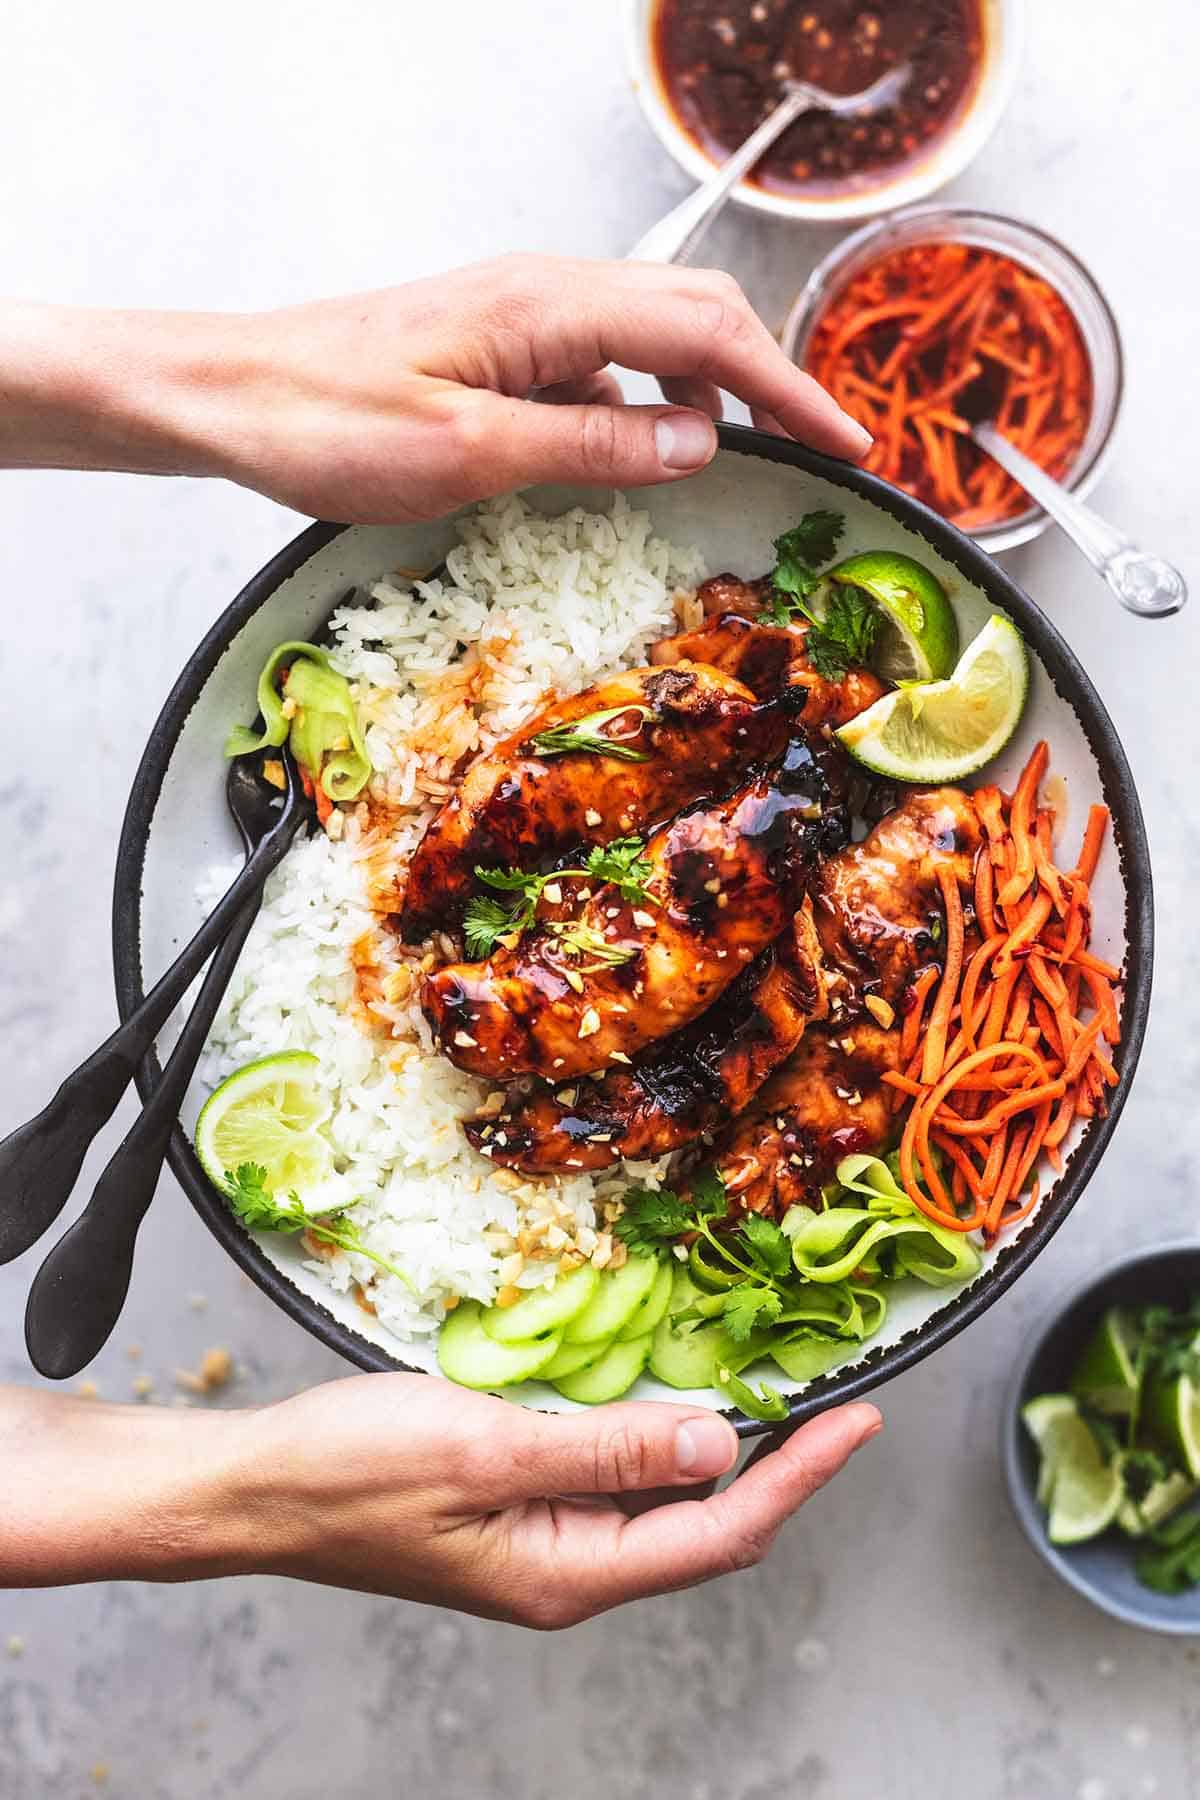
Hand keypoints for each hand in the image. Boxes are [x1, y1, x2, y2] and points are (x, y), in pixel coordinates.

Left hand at [0, 257, 870, 521]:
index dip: (790, 390)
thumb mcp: (466, 455)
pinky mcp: (498, 345)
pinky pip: (599, 367)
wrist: (227, 395)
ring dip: (705, 393)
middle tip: (821, 450)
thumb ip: (591, 446)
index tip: (850, 444)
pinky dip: (640, 409)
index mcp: (549, 308)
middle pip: (697, 314)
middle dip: (768, 378)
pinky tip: (632, 456)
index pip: (708, 334)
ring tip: (737, 462)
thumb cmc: (323, 420)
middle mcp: (546, 293)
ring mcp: (522, 315)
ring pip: (652, 337)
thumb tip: (698, 441)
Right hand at [236, 1376, 881, 1624]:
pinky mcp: (516, 1508)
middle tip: (837, 1406)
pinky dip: (657, 1440)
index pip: (720, 1532)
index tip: (858, 1423)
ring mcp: (541, 1542)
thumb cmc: (349, 1472)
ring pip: (661, 1504)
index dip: (799, 1477)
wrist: (256, 1488)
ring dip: (721, 1453)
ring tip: (776, 1398)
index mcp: (568, 1573)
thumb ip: (607, 1451)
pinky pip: (611, 1480)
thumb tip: (719, 1444)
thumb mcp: (486, 1450)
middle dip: (780, 1470)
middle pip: (705, 1528)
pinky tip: (670, 1404)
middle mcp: (567, 1569)